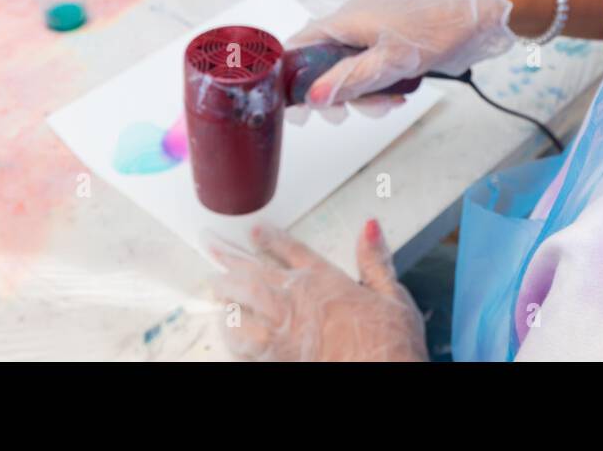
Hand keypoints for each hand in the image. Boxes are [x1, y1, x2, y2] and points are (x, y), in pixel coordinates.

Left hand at [208, 221, 427, 361]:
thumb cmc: (391, 343)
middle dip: (228, 257)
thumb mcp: (393, 296)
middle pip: (253, 271)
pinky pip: (241, 340)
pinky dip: (230, 331)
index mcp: (325, 281)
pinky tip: (224, 326)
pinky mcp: (275, 356)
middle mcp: (299, 300)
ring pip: (241, 302)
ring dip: (225, 292)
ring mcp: (283, 329)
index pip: (291, 251)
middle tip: (209, 244)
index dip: (270, 238)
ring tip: (214, 284)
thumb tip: (370, 227)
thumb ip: (376, 261)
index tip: (254, 231)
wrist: (384, 375)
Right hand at [285, 0, 514, 112]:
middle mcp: (351, 23)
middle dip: (333, 93)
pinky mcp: (385, 43)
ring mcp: (369, 33)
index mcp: (345, 20)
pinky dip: (376, 87)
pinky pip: (368, 69)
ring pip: (346, 71)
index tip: (294, 105)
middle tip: (343, 115)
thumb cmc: (432, 34)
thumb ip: (349, 81)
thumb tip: (313, 98)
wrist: (472, 22)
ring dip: (360, 94)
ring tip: (385, 105)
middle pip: (321, 63)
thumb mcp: (389, 63)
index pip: (299, 45)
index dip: (290, 75)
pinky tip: (396, 97)